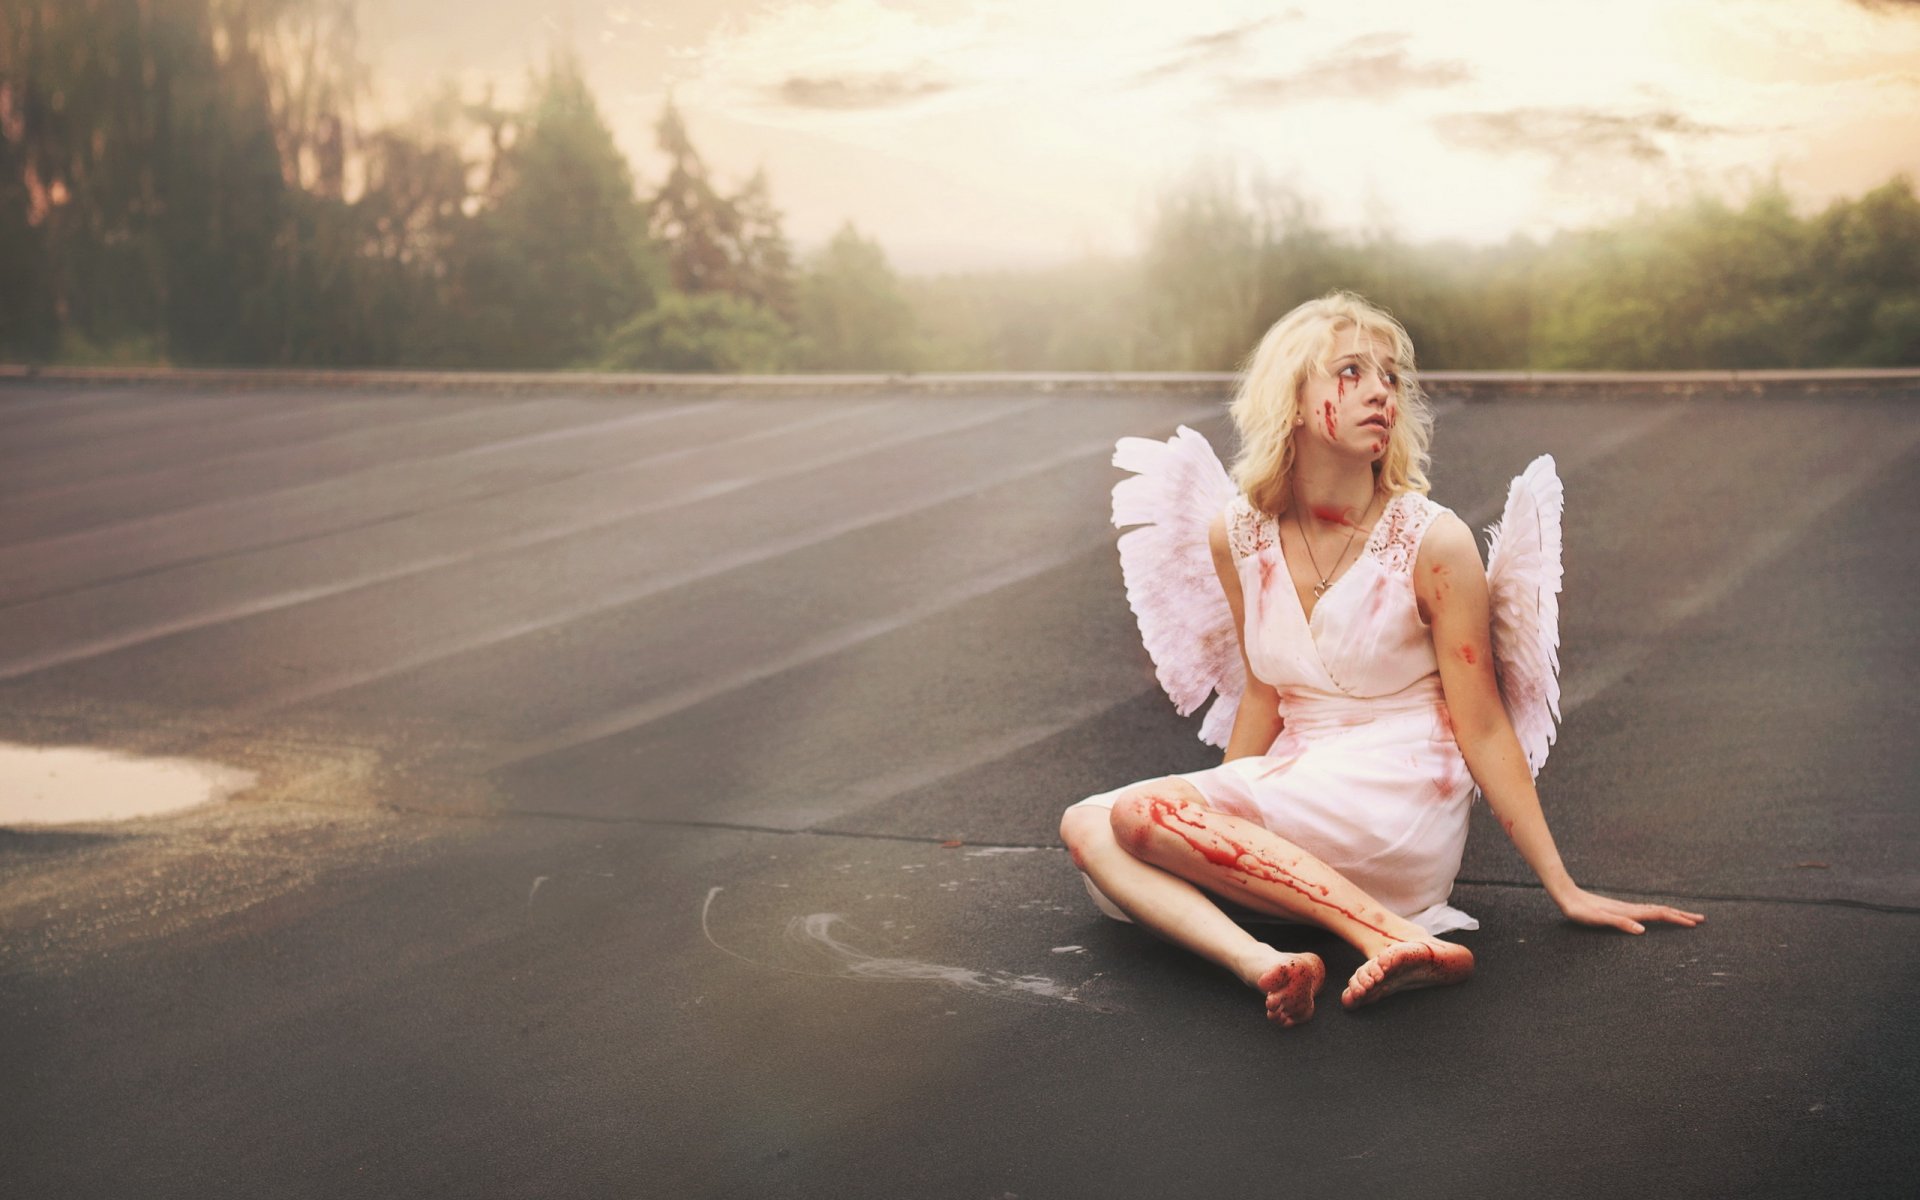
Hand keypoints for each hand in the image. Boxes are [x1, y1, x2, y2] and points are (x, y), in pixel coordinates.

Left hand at [1555, 886, 1704, 933]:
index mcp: (1630, 912)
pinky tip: (1656, 915)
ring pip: (1655, 910)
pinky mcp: (1619, 909)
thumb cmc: (1581, 910)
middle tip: (1701, 919)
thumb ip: (1619, 923)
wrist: (1567, 896)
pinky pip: (1645, 911)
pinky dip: (1658, 913)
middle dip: (1681, 915)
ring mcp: (1626, 908)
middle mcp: (1631, 909)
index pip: (1659, 915)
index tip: (1694, 924)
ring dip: (1672, 913)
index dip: (1677, 919)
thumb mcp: (1598, 919)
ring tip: (1684, 916)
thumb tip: (1642, 930)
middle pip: (1662, 910)